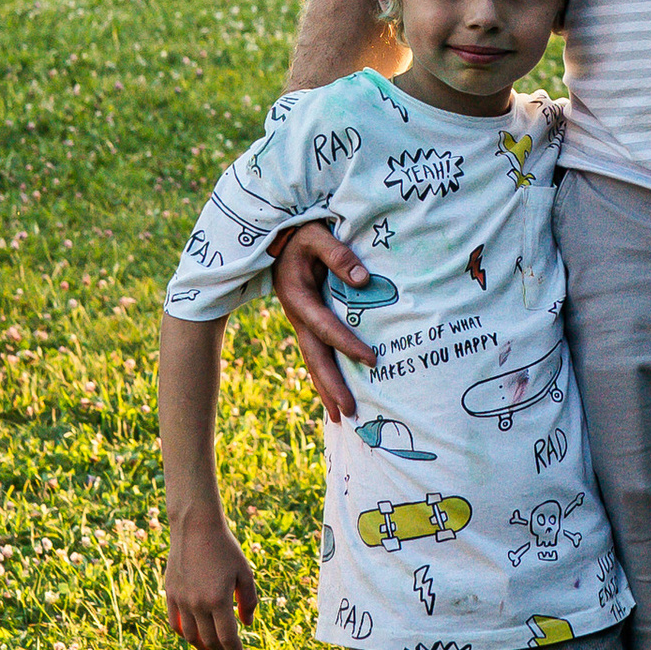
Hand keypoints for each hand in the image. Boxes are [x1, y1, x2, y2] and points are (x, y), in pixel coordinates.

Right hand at [165, 514, 258, 649]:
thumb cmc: (225, 548)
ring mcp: (181, 600)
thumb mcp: (245, 573)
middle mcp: (197, 604)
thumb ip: (249, 601)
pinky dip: (186, 635)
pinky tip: (196, 635)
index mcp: (219, 600)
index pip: (228, 639)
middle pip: (210, 642)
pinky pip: (175, 624)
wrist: (195, 527)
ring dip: (204, 647)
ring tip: (215, 647)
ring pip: (191, 637)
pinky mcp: (170, 594)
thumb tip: (247, 625)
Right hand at [269, 221, 379, 422]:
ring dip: (325, 388)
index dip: (348, 344)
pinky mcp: (306, 320)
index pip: (326, 327)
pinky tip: (333, 393)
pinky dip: (323, 375)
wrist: (278, 234)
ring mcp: (300, 320)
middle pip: (314, 357)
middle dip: (331, 386)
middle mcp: (297, 315)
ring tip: (340, 417)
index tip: (372, 361)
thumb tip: (364, 280)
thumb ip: (338, 254)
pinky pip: (316, 352)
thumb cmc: (302, 232)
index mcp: (298, 296)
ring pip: (312, 360)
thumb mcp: (316, 234)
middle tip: (349, 413)